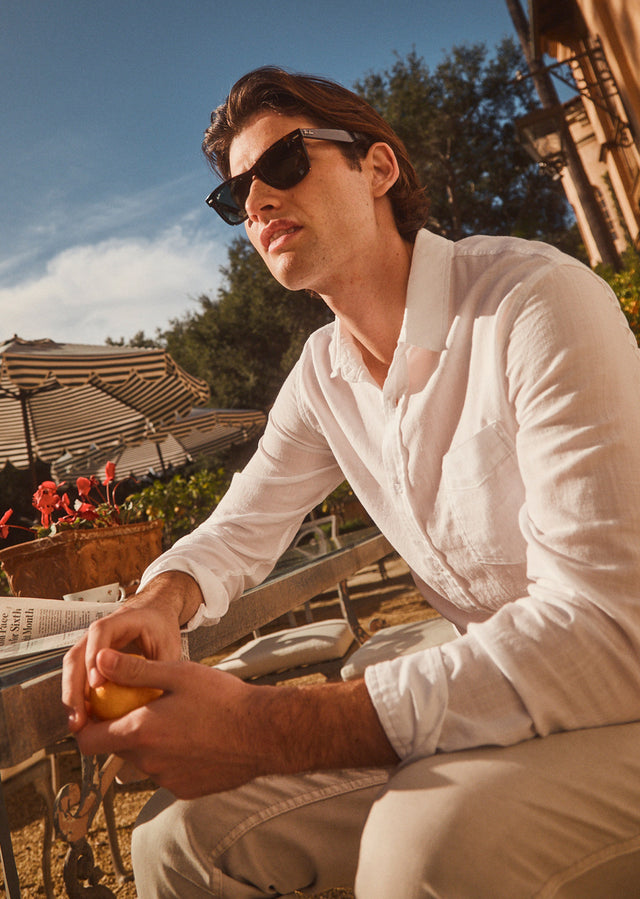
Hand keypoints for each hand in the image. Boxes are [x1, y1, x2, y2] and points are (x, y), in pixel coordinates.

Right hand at [62, 570, 202, 731]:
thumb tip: (152, 700)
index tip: (98, 684)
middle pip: (76, 656)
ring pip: (72, 670)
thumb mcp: (167, 645)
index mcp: (120, 620)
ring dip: (71, 698)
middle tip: (79, 718)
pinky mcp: (91, 660)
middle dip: (73, 689)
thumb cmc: (162, 628)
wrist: (156, 614)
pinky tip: (85, 720)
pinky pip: (80, 679)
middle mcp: (99, 632)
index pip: (100, 633)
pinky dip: (80, 698)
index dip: (95, 657)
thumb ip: (157, 668)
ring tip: (77, 725)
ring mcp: (91, 645)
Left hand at [74, 648, 264, 796]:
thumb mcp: (178, 674)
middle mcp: (148, 763)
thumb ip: (135, 671)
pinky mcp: (184, 790)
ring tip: (176, 720)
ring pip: (142, 762)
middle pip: (116, 750)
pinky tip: (193, 738)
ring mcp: (166, 780)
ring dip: (149, 744)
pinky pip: (165, 773)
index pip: (88, 741)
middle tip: (145, 706)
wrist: (263, 733)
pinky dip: (171, 758)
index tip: (98, 710)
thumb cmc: (224, 700)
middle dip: (122, 729)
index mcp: (141, 732)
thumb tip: (100, 661)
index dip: (86, 725)